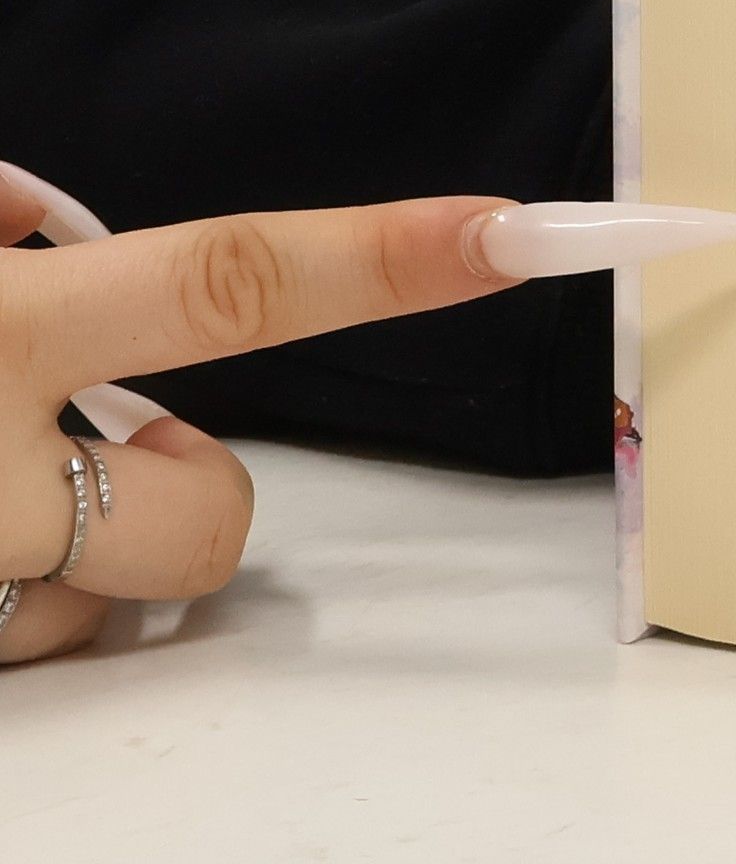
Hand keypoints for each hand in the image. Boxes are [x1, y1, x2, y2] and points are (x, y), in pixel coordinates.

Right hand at [0, 172, 735, 665]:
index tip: (539, 230)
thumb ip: (8, 236)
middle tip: (88, 437)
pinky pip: (34, 656)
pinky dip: (5, 604)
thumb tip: (54, 223)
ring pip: (122, 597)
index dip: (394, 257)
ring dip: (67, 544)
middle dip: (197, 483)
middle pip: (212, 507)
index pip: (230, 282)